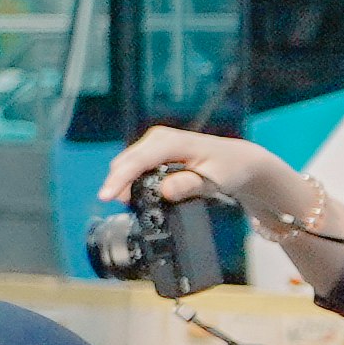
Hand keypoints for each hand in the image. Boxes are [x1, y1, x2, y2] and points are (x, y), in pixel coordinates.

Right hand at [104, 125, 326, 240]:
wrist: (237, 160)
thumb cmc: (228, 168)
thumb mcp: (214, 180)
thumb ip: (189, 185)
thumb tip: (165, 190)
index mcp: (172, 142)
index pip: (138, 160)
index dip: (120, 179)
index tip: (106, 196)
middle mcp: (159, 137)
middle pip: (126, 161)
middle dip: (118, 184)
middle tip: (123, 207)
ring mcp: (155, 140)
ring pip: (127, 162)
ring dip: (123, 182)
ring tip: (130, 202)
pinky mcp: (153, 147)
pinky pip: (134, 163)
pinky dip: (131, 178)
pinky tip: (135, 192)